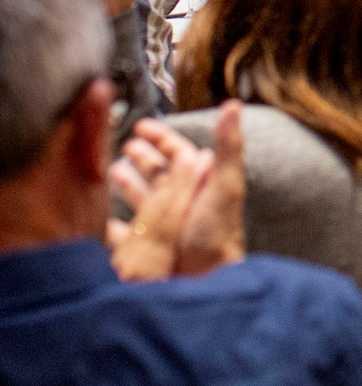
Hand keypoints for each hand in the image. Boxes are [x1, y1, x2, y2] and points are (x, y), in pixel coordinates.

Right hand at [108, 100, 247, 280]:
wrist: (207, 279)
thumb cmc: (217, 231)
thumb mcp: (225, 183)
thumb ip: (229, 145)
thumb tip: (234, 105)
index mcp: (199, 182)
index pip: (179, 151)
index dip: (161, 137)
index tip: (140, 126)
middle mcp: (183, 200)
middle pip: (161, 172)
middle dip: (144, 157)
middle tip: (126, 145)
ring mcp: (167, 223)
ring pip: (145, 198)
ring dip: (129, 183)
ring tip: (112, 171)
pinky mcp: (151, 248)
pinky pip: (129, 234)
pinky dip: (115, 226)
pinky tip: (104, 221)